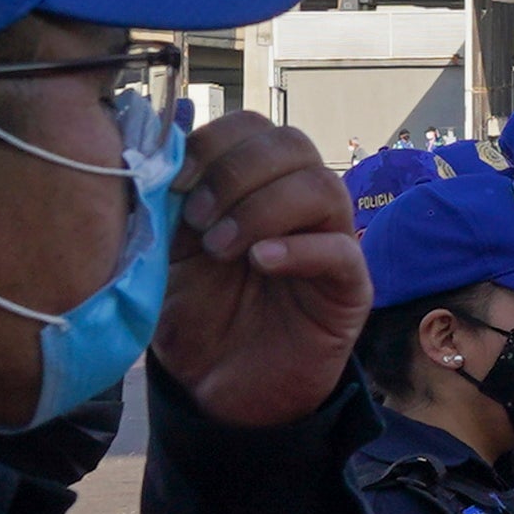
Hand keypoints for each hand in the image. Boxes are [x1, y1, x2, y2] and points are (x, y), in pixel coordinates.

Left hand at [154, 113, 368, 427]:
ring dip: (264, 209)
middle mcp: (298, 205)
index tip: (177, 183)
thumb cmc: (194, 317)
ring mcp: (330, 243)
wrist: (215, 391)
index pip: (253, 128)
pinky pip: (341, 251)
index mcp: (254, 186)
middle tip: (200, 221)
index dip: (215, 143)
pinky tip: (261, 263)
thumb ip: (169, 195)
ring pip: (323, 187)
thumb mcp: (166, 250)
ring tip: (223, 250)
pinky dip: (299, 249)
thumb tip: (164, 123)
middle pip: (292, 145)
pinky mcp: (348, 289)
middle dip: (238, 173)